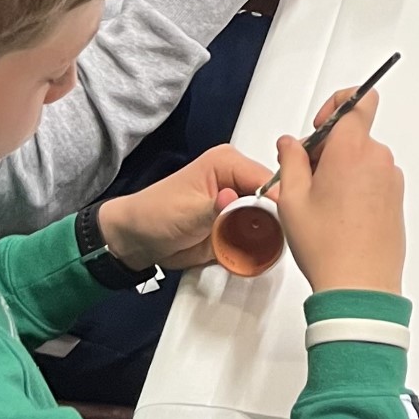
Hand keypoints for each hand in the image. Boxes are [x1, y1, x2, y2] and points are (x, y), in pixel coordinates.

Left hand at [99, 143, 275, 270]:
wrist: (135, 242)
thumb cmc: (153, 214)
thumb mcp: (187, 211)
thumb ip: (215, 208)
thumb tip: (234, 199)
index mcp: (228, 163)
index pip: (268, 178)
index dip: (279, 202)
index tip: (283, 223)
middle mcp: (238, 181)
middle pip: (274, 200)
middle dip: (275, 222)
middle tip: (271, 241)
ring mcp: (238, 205)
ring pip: (270, 220)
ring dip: (267, 238)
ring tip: (260, 250)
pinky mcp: (236, 225)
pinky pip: (257, 236)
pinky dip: (257, 248)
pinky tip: (252, 255)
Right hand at [275, 89, 405, 293]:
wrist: (360, 286)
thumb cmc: (328, 246)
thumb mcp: (291, 199)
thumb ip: (290, 160)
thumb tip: (289, 144)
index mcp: (352, 150)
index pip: (358, 100)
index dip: (335, 105)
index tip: (317, 129)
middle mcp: (378, 159)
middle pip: (353, 134)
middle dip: (327, 148)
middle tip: (306, 179)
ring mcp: (391, 180)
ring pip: (362, 158)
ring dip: (341, 170)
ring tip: (321, 204)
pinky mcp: (396, 199)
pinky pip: (373, 179)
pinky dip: (356, 187)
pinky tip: (338, 215)